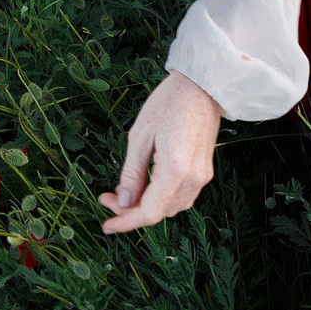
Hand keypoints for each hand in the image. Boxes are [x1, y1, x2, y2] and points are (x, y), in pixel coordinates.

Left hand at [99, 70, 223, 233]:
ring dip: (147, 206)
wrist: (202, 85)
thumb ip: (131, 173)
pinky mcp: (205, 171)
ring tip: (125, 191)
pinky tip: (147, 186)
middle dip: (131, 212)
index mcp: (175, 170)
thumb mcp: (140, 136)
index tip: (105, 225)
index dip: (124, 223)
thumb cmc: (169, 102)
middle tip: (108, 196)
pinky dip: (162, 199)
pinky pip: (182, 197)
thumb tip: (122, 202)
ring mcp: (202, 176)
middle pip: (160, 213)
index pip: (148, 213)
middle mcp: (193, 179)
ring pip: (172, 208)